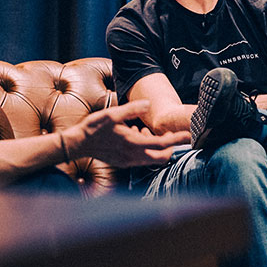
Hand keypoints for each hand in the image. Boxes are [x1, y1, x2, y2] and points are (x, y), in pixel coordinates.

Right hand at [65, 100, 189, 165]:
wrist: (77, 144)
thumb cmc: (93, 128)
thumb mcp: (112, 114)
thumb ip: (131, 109)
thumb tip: (147, 104)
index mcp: (133, 144)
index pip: (163, 144)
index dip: (178, 139)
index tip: (190, 135)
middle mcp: (133, 156)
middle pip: (162, 157)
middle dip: (169, 146)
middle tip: (167, 133)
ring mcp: (128, 162)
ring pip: (152, 158)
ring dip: (155, 146)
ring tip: (143, 130)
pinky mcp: (123, 163)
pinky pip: (141, 158)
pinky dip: (145, 148)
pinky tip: (134, 135)